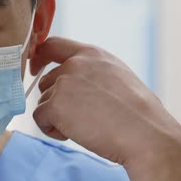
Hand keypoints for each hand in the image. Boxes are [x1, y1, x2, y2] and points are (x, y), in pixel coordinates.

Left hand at [30, 37, 180, 180]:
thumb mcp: (116, 78)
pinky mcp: (56, 104)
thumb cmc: (138, 115)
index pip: (53, 45)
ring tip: (86, 126)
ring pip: (43, 102)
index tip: (34, 69)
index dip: (39, 57)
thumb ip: (91, 73)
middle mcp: (75, 64)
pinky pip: (40, 119)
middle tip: (82, 118)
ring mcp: (64, 82)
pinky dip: (52, 130)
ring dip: (57, 118)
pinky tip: (76, 134)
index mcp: (93, 54)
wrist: (147, 135)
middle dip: (56, 101)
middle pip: (46, 81)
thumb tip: (67, 84)